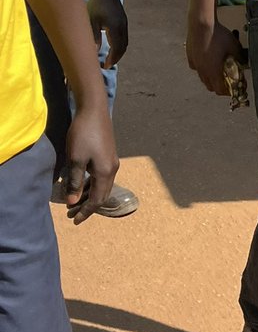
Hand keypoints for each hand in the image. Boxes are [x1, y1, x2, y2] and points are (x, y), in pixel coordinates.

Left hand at [65, 104, 117, 224]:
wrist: (93, 111)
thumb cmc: (83, 134)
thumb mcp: (75, 160)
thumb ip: (75, 182)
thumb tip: (73, 202)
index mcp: (105, 172)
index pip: (97, 200)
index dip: (86, 212)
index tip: (74, 221)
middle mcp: (112, 169)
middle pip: (102, 195)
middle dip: (87, 206)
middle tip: (71, 214)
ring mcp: (112, 161)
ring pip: (102, 186)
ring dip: (89, 195)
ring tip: (74, 202)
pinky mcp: (108, 155)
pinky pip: (101, 177)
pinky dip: (92, 185)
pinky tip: (82, 185)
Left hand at [87, 0, 127, 67]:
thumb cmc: (96, 4)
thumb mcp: (91, 21)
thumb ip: (94, 36)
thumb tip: (95, 51)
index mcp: (115, 27)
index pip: (116, 48)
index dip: (112, 59)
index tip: (105, 66)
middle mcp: (122, 27)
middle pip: (123, 47)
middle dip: (116, 58)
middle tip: (107, 65)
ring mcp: (124, 24)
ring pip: (124, 43)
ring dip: (118, 52)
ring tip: (110, 59)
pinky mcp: (123, 21)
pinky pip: (124, 37)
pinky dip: (119, 45)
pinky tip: (112, 47)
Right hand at [186, 17, 243, 95]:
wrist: (202, 24)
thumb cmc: (218, 35)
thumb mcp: (235, 47)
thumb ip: (240, 58)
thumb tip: (244, 63)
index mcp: (214, 71)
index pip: (220, 90)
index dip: (228, 92)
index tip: (233, 88)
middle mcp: (202, 71)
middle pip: (210, 86)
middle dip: (219, 86)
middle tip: (227, 81)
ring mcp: (195, 64)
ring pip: (203, 78)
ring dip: (211, 78)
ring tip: (218, 71)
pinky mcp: (190, 57)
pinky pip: (197, 68)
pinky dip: (203, 68)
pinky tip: (208, 61)